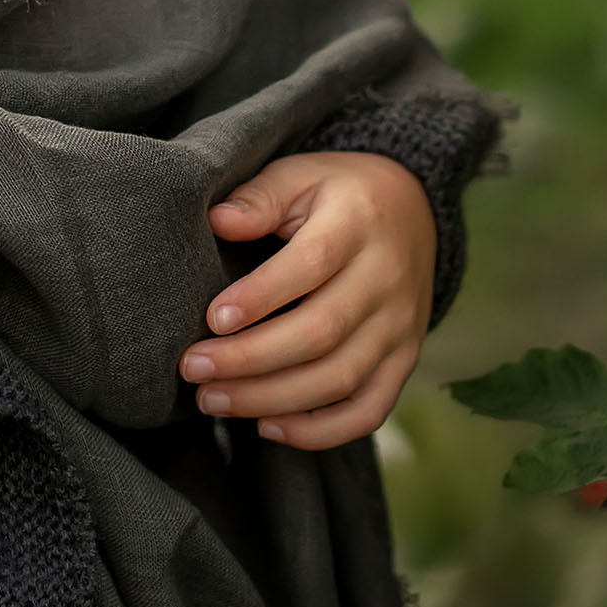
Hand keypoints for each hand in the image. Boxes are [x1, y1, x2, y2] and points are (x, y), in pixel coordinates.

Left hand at [178, 152, 434, 451]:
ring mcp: (400, 326)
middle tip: (193, 370)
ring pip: (340, 378)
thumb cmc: (336, 194)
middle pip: (320, 332)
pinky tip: (268, 427)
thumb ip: (259, 197)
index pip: (311, 265)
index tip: (211, 319)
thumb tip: (219, 221)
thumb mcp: (299, 175)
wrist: (412, 210)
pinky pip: (369, 409)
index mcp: (358, 225)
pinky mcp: (405, 359)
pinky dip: (321, 431)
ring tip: (213, 400)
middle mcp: (387, 280)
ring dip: (272, 399)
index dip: (260, 297)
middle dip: (250, 359)